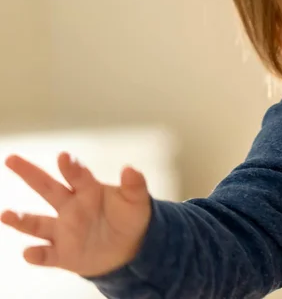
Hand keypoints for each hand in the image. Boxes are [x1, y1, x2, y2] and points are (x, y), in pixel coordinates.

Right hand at [1, 152, 151, 276]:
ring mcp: (64, 230)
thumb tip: (130, 168)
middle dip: (30, 173)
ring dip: (22, 220)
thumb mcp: (137, 201)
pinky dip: (37, 254)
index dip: (72, 167)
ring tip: (6, 214)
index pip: (78, 176)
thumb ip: (135, 186)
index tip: (64, 157)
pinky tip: (30, 252)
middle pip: (48, 188)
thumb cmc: (128, 217)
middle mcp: (71, 207)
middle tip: (12, 159)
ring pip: (39, 223)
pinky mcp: (62, 254)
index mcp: (88, 190)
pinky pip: (47, 255)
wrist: (128, 248)